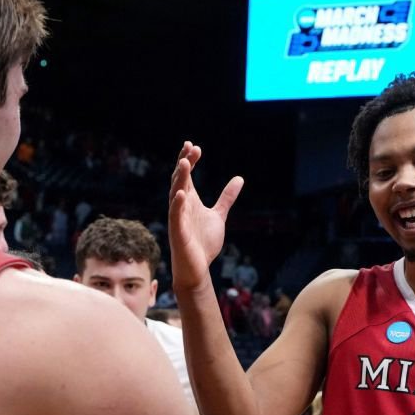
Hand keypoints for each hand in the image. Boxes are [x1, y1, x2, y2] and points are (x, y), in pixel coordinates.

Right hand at [168, 141, 242, 290]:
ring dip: (180, 179)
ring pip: (176, 194)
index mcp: (190, 201)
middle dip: (184, 163)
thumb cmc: (204, 243)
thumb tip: (239, 179)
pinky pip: (176, 216)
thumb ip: (226, 198)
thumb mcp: (219, 216)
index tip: (194, 146)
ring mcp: (178, 218)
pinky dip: (178, 204)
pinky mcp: (178, 233)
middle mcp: (181, 206)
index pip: (187, 175)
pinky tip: (182, 193)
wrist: (197, 268)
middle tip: (190, 147)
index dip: (190, 160)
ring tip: (185, 163)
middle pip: (180, 179)